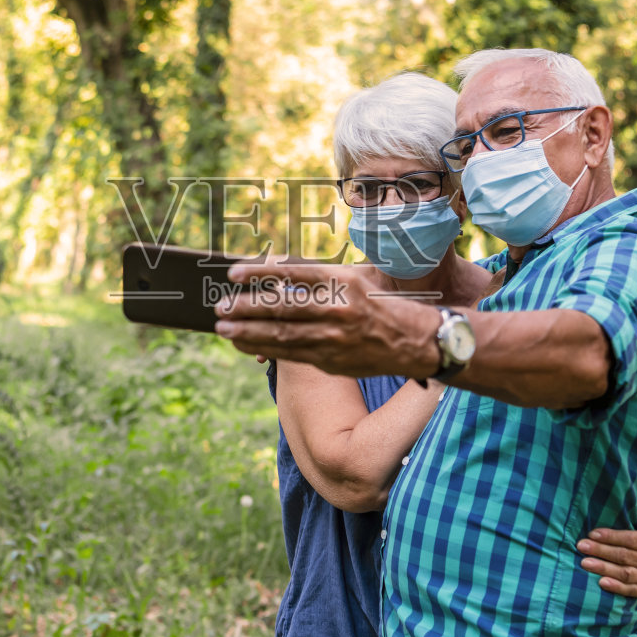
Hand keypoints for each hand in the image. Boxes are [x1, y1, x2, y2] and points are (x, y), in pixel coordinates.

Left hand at [214, 262, 440, 378]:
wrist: (414, 342)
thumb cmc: (379, 305)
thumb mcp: (353, 279)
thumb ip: (317, 278)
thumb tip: (276, 274)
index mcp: (342, 282)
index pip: (293, 274)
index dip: (260, 274)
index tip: (233, 274)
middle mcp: (337, 309)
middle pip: (283, 307)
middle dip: (247, 308)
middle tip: (221, 307)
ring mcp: (334, 338)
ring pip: (283, 335)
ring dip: (248, 333)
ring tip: (224, 329)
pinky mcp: (331, 361)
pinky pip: (291, 355)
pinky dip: (265, 350)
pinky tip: (245, 345)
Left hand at [576, 510, 636, 598]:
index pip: (630, 539)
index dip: (610, 537)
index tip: (592, 534)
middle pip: (623, 556)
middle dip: (601, 551)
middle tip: (582, 546)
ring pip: (624, 573)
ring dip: (604, 568)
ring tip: (585, 563)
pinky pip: (630, 590)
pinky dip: (616, 587)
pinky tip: (601, 582)